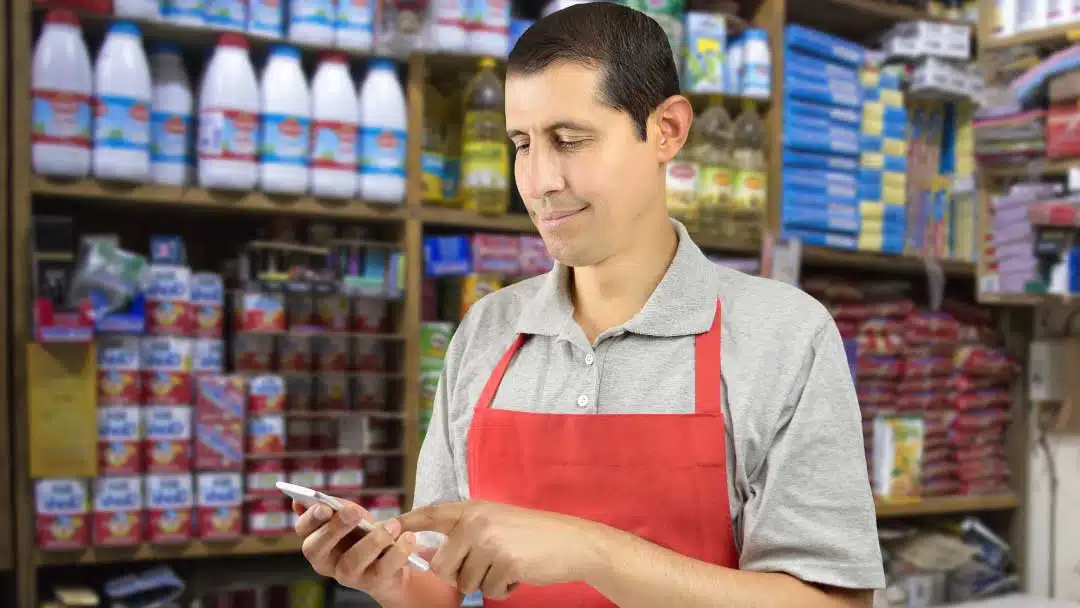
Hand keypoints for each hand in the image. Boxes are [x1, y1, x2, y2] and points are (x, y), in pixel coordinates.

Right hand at [292, 500, 422, 606]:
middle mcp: (324, 561)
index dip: (310, 518)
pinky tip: (408, 538)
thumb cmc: (363, 531)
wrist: (392, 558)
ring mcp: (346, 575)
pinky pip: (381, 569)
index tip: (325, 507)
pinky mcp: (370, 583)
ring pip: (351, 562)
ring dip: (373, 541)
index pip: (302, 529)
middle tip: (355, 513)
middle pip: (318, 548)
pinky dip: (397, 552)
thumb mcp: (349, 516)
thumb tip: (298, 502)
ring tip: (393, 525)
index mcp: (315, 539)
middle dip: (335, 529)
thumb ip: (332, 507)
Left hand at [397, 500, 605, 598]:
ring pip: (465, 582)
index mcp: (472, 509)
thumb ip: (467, 531)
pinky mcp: (502, 561)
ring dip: (486, 583)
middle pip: (440, 565)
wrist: (573, 542)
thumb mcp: (496, 521)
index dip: (407, 522)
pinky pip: (488, 591)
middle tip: (487, 567)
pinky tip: (519, 573)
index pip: (430, 514)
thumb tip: (432, 555)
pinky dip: (503, 589)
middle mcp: (475, 522)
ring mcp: (488, 541)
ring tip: (508, 566)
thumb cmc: (534, 536)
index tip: (385, 528)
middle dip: (459, 576)